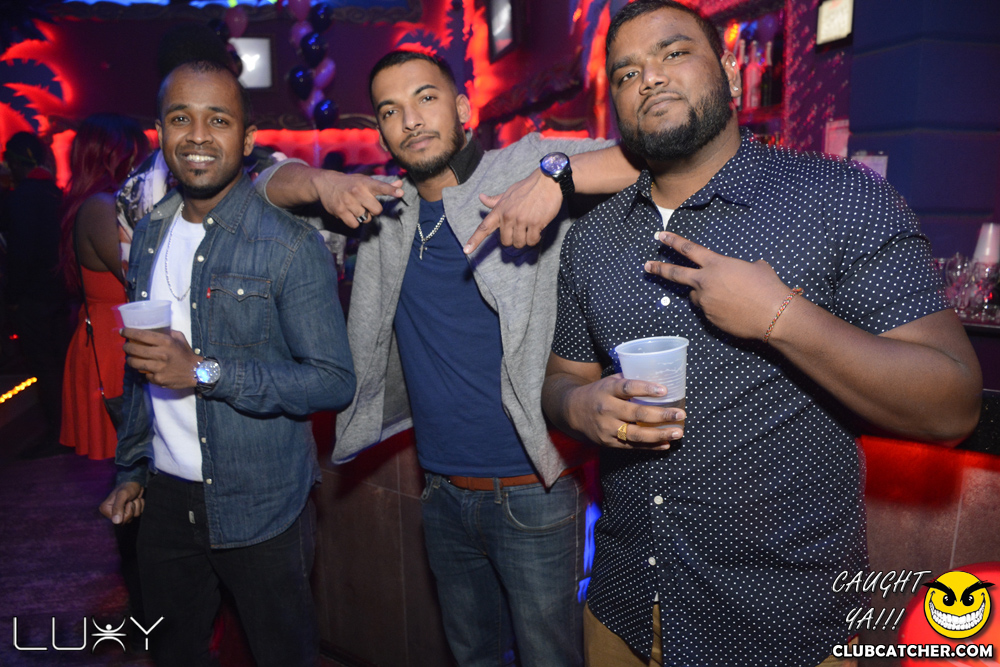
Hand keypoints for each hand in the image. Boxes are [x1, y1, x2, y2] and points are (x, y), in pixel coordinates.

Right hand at [99, 482, 143, 524]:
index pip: (118, 521)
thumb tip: (116, 522)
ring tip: (134, 498)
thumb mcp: (122, 495)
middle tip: (131, 499)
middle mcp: (112, 513)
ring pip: (133, 517)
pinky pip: (138, 513)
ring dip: (137, 506)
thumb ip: (118, 507)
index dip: (126, 512)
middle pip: (126, 520)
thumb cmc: (127, 487)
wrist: (135, 481)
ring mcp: (121, 513)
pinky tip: (137, 499)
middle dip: (133, 508)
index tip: (127, 502)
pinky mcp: (129, 511)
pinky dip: (140, 506)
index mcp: (106, 509)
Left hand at [122, 328, 199, 388]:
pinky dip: (144, 371)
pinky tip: (146, 369)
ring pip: (135, 363)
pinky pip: (145, 374)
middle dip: (126, 347)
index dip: (128, 332)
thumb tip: (155, 328)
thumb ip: (168, 332)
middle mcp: (161, 354)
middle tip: (125, 347)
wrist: (197, 372)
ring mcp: (159, 368)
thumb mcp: (180, 338)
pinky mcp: (158, 379)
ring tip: (130, 358)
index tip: (122, 331)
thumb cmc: (186, 354)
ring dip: (130, 360)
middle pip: (134, 350)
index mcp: (166, 342)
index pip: (141, 335)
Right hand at [310, 171, 402, 227]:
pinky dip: (354, 222)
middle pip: (377, 210)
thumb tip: (401, 183)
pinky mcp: (340, 211)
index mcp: (366, 183)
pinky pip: (355, 224)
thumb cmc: (351, 183)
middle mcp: (357, 191)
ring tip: (356, 207)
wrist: (325, 183)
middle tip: (366, 204)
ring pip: (366, 219)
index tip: (401, 193)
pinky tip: (349, 213)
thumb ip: (384, 185)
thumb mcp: (365, 180)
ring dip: (364, 216)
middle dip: (374, 210)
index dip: (391, 190)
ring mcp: (348, 202)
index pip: (381, 187)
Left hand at [464, 168, 562, 253]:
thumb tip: (481, 198)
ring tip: (530, 227)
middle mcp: (508, 216)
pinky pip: (532, 241)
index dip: (474, 241)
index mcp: (500, 210)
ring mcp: (521, 220)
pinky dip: (535, 239)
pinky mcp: (535, 223)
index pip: (484, 227)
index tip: (466, 251)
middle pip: (505, 242)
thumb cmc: (528, 187)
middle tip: (521, 229)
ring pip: (519, 243)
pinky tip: (538, 229)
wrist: (547, 181)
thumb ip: (495, 200)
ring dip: (526, 239)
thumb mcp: (508, 192)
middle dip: (513, 239)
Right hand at [564, 373, 684, 449]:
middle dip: (661, 415)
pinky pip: (632, 446)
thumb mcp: (608, 381)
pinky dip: (650, 447)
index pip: (627, 388)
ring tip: (678, 432)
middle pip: (637, 414)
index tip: (665, 390)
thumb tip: (657, 377)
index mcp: (607, 390)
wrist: (571, 412)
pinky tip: (666, 444)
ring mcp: (607, 428)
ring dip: (659, 434)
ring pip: (636, 435)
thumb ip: (628, 381)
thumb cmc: (597, 393)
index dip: (646, 389)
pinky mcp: (609, 442)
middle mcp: (607, 409)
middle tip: (681, 414)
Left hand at [645, 231, 791, 339]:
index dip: (673, 241)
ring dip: (703, 294)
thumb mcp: (756, 268)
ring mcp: (705, 302)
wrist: (773, 315)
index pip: (689, 249)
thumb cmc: (768, 287)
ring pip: (695, 296)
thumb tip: (741, 272)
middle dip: (659, 268)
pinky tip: (734, 311)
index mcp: (716, 264)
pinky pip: (708, 310)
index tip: (660, 236)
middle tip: (646, 266)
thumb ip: (739, 268)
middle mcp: (705, 282)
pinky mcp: (709, 319)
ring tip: (727, 298)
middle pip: (675, 274)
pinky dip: (716, 308)